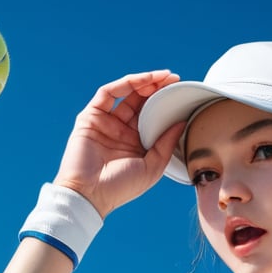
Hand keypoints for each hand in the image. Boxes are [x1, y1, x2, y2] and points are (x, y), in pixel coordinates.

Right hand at [53, 71, 185, 216]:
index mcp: (136, 144)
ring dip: (144, 82)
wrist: (90, 195)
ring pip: (126, 94)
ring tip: (162, 77)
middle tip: (173, 79)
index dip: (165, 104)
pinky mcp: (91, 116)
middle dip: (157, 88)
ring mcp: (106, 122)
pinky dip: (126, 84)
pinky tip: (144, 80)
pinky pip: (108, 93)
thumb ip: (166, 144)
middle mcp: (121, 131)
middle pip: (140, 102)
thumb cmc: (121, 188)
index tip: (180, 93)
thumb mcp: (153, 167)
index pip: (152, 117)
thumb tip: (181, 122)